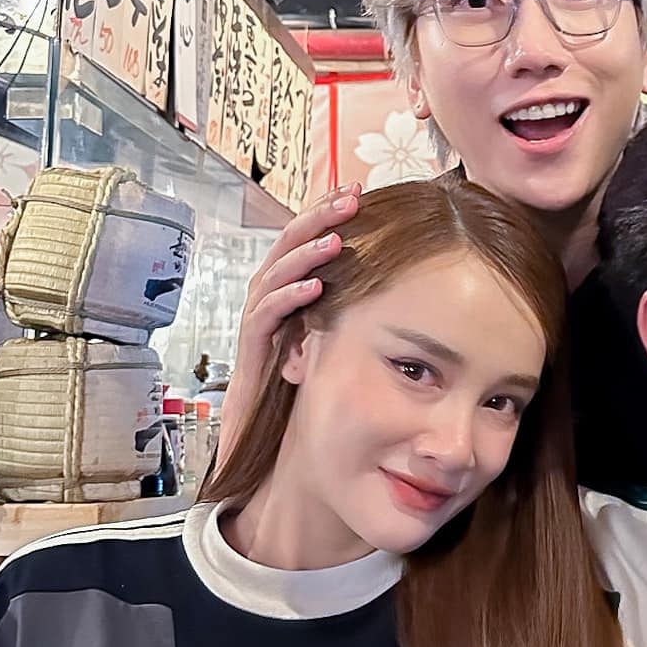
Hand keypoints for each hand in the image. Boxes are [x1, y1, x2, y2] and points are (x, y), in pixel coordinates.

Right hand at [216, 184, 360, 463]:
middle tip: (351, 197)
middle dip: (317, 219)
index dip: (326, 216)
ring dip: (306, 254)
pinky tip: (315, 287)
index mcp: (287, 298)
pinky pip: (266, 319)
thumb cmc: (299, 403)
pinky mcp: (251, 356)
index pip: (304, 245)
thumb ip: (348, 321)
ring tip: (336, 237)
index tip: (358, 192)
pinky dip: (290, 299)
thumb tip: (396, 295)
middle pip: (286, 249)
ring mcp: (257, 329)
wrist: (257, 454)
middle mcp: (268, 306)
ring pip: (273, 277)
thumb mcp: (332, 350)